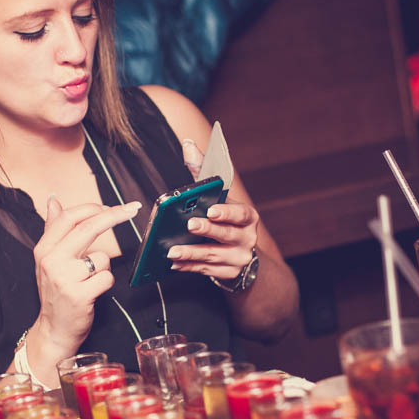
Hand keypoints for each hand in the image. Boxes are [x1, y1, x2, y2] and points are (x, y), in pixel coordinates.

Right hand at [30, 196, 141, 359]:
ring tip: (89, 281)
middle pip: (88, 228)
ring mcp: (65, 278)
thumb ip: (53, 228)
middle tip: (132, 209)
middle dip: (114, 216)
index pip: (70, 218)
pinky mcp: (79, 295)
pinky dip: (106, 284)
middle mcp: (51, 260)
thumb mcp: (48, 259)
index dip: (94, 208)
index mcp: (44, 248)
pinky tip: (93, 292)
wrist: (54, 330)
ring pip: (102, 257)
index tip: (113, 207)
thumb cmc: (56, 292)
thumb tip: (53, 200)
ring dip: (103, 268)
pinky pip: (107, 278)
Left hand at [170, 140, 258, 280]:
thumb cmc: (224, 221)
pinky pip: (206, 271)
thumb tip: (187, 143)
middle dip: (207, 229)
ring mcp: (238, 258)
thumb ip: (202, 173)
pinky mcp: (228, 274)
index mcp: (247, 217)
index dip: (226, 212)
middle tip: (189, 225)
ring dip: (191, 253)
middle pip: (226, 234)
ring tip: (171, 251)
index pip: (241, 214)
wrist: (240, 257)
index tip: (211, 209)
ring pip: (213, 255)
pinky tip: (173, 264)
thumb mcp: (218, 198)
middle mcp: (246, 238)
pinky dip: (188, 267)